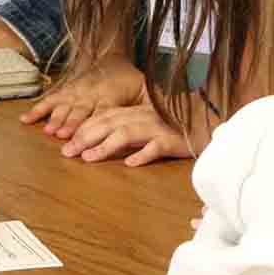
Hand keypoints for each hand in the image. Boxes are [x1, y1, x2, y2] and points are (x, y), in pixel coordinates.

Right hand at [20, 53, 145, 138]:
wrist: (109, 53)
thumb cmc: (129, 78)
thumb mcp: (146, 87)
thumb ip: (151, 102)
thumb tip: (163, 115)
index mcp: (111, 94)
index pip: (102, 112)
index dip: (93, 124)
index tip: (84, 135)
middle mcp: (91, 92)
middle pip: (80, 111)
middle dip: (71, 126)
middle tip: (63, 140)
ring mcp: (76, 90)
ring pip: (64, 105)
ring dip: (56, 119)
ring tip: (48, 131)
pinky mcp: (66, 89)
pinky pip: (51, 99)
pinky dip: (38, 108)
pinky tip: (26, 119)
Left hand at [59, 102, 197, 165]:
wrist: (208, 121)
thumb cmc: (174, 125)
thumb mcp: (147, 122)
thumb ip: (127, 128)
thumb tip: (99, 142)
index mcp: (136, 111)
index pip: (104, 117)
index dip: (84, 128)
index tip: (66, 142)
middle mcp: (143, 116)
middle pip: (109, 123)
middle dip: (85, 137)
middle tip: (68, 152)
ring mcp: (158, 127)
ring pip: (127, 133)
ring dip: (105, 146)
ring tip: (88, 158)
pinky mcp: (173, 140)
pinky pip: (156, 147)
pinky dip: (143, 154)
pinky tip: (130, 163)